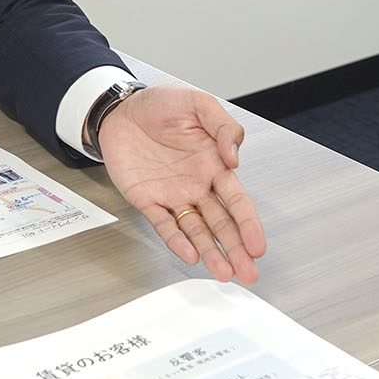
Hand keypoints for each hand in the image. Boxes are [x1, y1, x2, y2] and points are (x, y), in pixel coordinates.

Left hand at [98, 84, 266, 284]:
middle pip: (221, 223)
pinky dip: (176, 240)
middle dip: (235, 249)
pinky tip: (189, 254)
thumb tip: (234, 158)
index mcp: (214, 164)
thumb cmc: (160, 104)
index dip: (248, 224)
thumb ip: (224, 128)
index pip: (237, 200)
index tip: (258, 246)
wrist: (121, 108)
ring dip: (210, 252)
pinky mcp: (146, 199)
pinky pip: (163, 224)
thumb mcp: (199, 104)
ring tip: (223, 273)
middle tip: (248, 273)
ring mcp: (172, 194)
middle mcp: (196, 184)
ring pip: (195, 230)